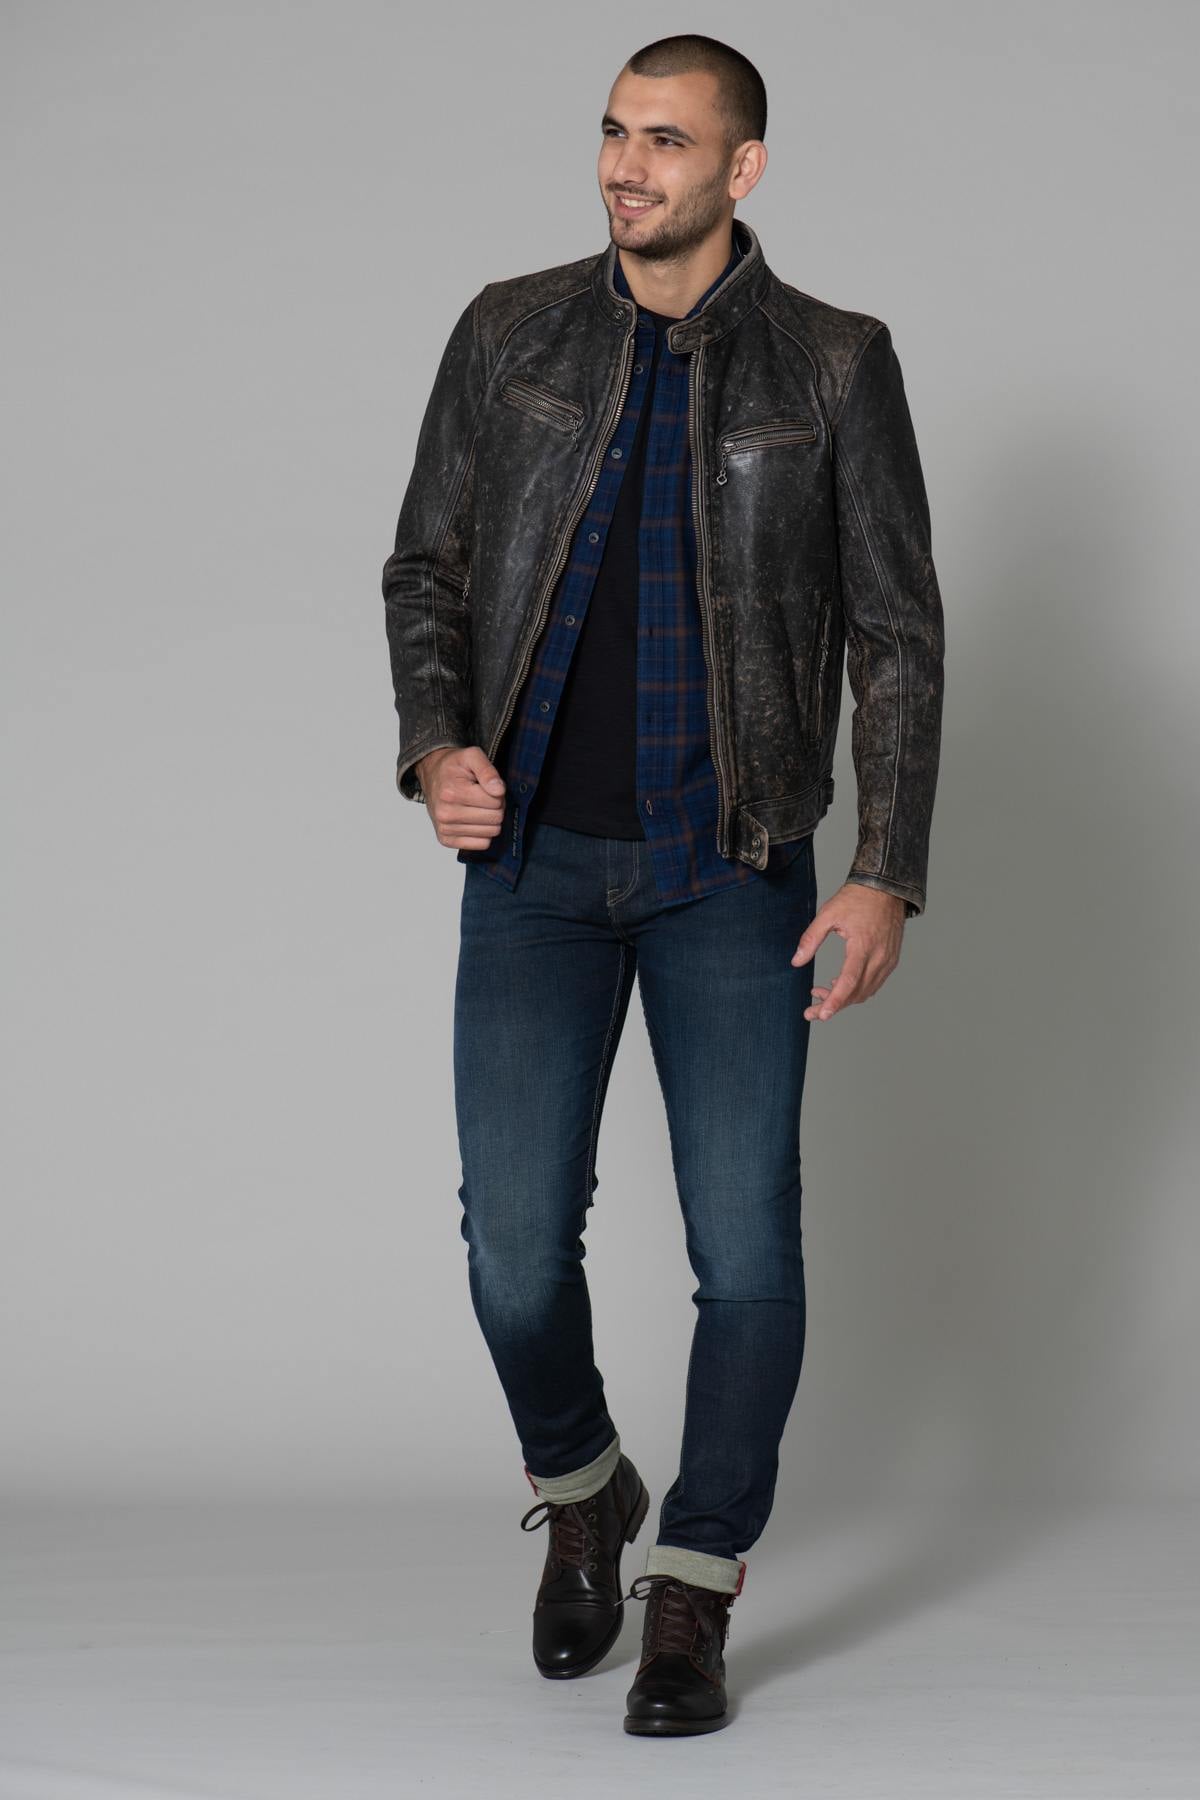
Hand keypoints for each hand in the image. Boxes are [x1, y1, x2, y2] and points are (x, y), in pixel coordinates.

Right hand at [417, 746, 506, 849]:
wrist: (432, 774)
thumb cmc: (453, 766)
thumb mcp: (472, 756)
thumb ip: (488, 770)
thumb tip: (499, 791)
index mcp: (452, 793)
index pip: (496, 802)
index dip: (498, 793)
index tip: (487, 787)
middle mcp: (446, 813)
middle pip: (495, 819)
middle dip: (495, 807)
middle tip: (484, 797)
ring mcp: (445, 828)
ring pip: (490, 833)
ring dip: (489, 820)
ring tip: (478, 807)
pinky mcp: (446, 840)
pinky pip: (481, 844)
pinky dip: (482, 833)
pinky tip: (474, 820)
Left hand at [790, 882, 906, 1021]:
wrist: (886, 887)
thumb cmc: (857, 898)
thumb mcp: (828, 914)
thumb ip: (811, 939)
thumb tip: (796, 961)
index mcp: (863, 945)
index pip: (849, 982)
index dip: (834, 1001)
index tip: (822, 1015)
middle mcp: (879, 956)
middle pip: (857, 992)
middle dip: (834, 1006)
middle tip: (812, 1010)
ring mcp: (888, 960)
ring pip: (866, 991)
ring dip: (845, 998)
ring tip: (821, 992)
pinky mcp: (892, 959)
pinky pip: (875, 983)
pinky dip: (858, 990)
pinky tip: (841, 983)